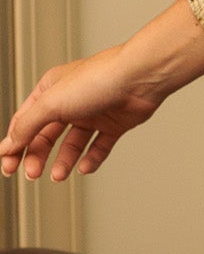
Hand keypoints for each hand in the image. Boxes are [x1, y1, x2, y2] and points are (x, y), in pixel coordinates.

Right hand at [0, 0, 203, 183]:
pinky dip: (91, 159)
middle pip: (46, 135)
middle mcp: (71, 101)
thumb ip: (28, 125)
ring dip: (63, 161)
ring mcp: (94, 113)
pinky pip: (99, 146)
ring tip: (58, 175)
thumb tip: (9, 144)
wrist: (141, 77)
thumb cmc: (98, 79)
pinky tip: (84, 168)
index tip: (7, 166)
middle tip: (32, 174)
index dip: (14, 144)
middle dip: (37, 156)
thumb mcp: (51, 102)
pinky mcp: (115, 123)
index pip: (25, 121)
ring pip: (72, 143)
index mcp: (51, 90)